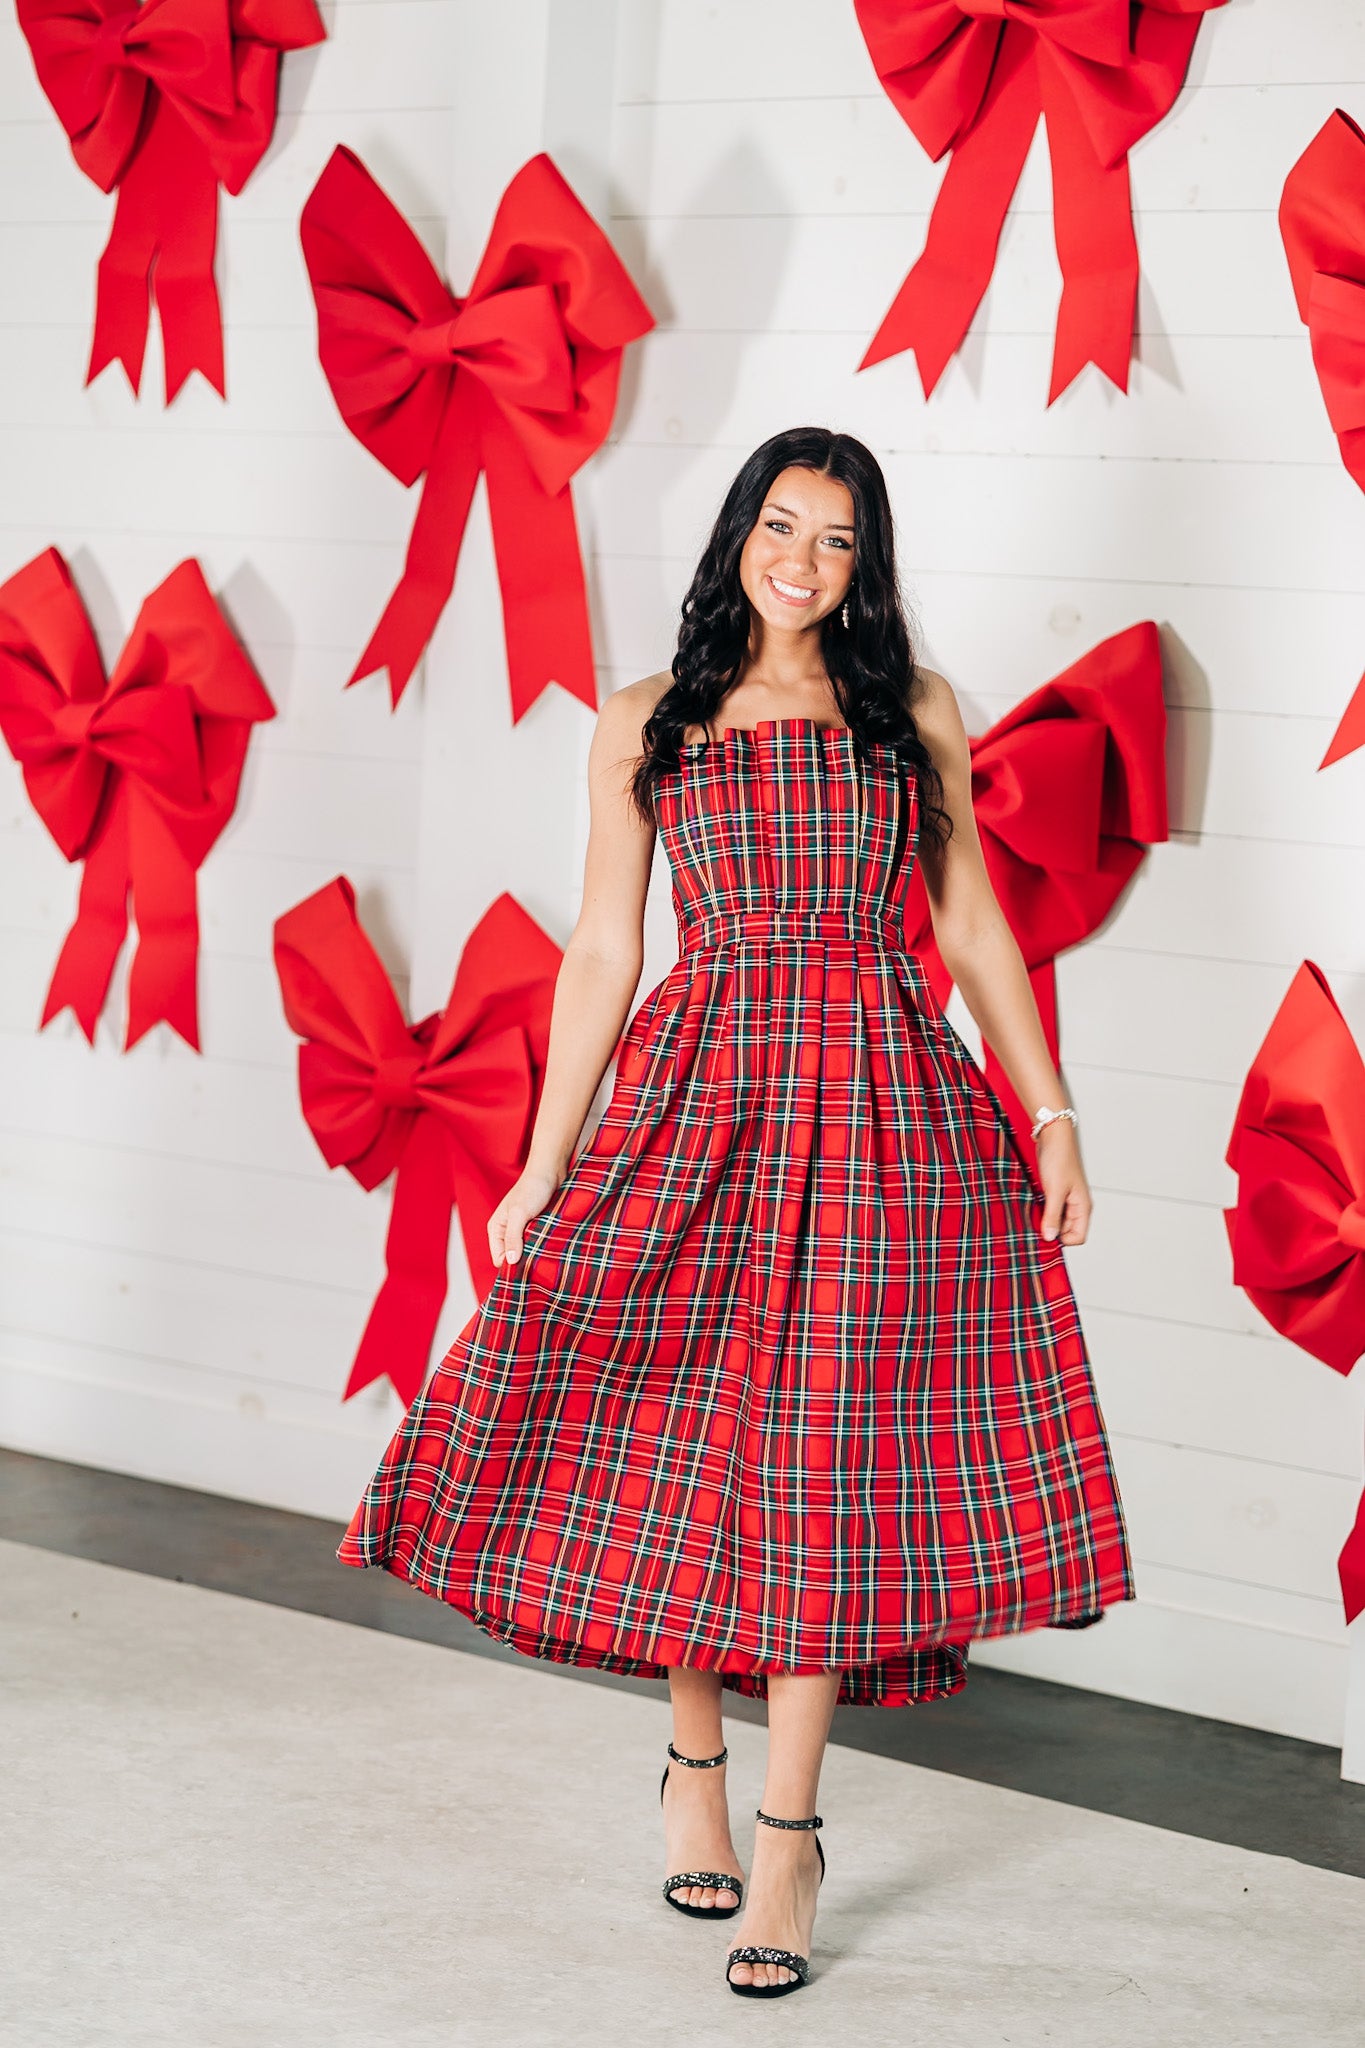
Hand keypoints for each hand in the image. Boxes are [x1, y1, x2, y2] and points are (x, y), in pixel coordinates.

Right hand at [488, 1166, 560, 1266]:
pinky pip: (536, 1245)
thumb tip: (511, 1261)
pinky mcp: (535, 1229)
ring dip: (535, 1254)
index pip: (499, 1259)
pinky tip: (550, 1246)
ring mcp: (522, 1231)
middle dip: (524, 1261)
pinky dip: (542, 1247)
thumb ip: (512, 1237)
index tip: (527, 1266)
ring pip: (525, 1253)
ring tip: (546, 1251)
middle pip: (512, 1259)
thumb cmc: (532, 1188)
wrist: (550, 1172)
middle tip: (539, 1259)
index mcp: (496, 1229)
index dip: (511, 1265)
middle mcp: (506, 1232)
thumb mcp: (519, 1213)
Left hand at [1035, 1123, 1090, 1245]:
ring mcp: (1066, 1198)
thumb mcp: (1054, 1191)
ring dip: (1045, 1219)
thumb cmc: (1059, 1158)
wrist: (1053, 1136)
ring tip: (1034, 1211)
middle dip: (1051, 1230)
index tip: (1045, 1233)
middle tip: (1035, 1223)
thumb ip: (1053, 1216)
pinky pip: (1050, 1209)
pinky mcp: (1056, 1192)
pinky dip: (1041, 1210)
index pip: (1078, 1237)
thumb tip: (1050, 1238)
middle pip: (1066, 1231)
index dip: (1062, 1239)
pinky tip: (1033, 1204)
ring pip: (1057, 1220)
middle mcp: (1077, 1205)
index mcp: (1083, 1206)